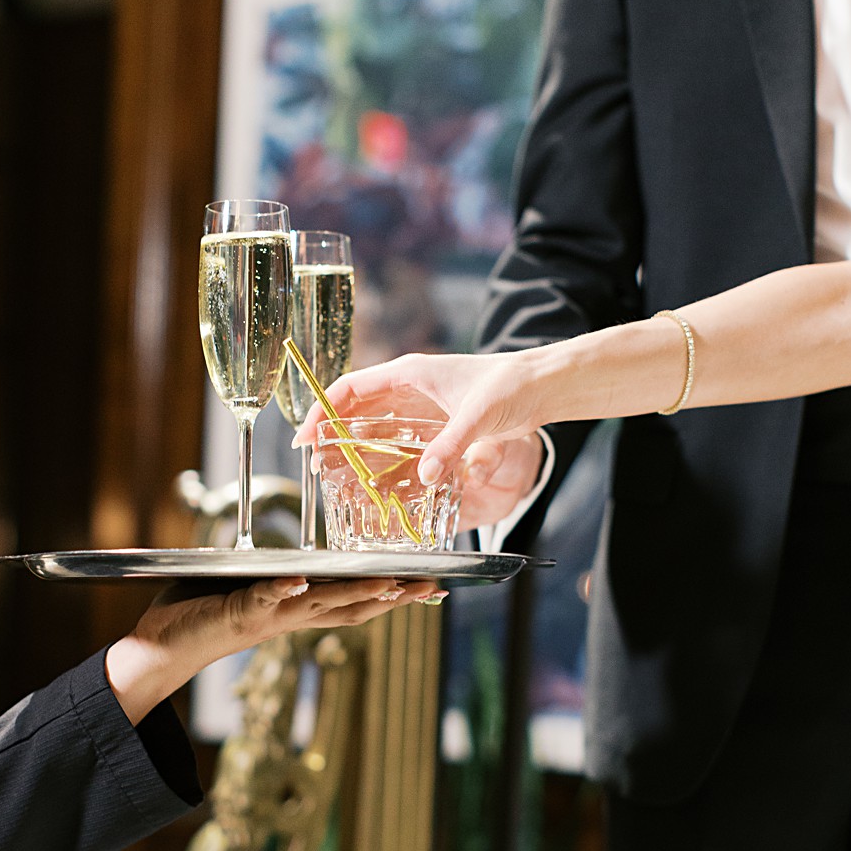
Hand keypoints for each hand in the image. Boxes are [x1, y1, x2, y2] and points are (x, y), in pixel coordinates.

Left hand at [105, 576, 439, 722]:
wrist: (159, 648)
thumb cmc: (201, 612)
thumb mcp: (247, 589)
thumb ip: (273, 573)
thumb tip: (296, 550)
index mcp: (294, 610)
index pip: (352, 602)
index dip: (392, 594)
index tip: (430, 583)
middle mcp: (287, 616)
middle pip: (350, 607)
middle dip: (393, 596)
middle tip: (432, 585)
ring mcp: (265, 616)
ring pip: (318, 604)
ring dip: (352, 593)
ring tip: (387, 582)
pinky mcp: (235, 612)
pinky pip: (262, 599)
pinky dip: (282, 589)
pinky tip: (301, 578)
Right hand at [297, 352, 548, 529]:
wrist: (544, 384)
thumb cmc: (512, 385)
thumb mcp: (479, 416)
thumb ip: (451, 445)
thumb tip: (426, 477)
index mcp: (410, 373)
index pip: (350, 387)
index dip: (322, 410)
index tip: (306, 437)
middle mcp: (410, 386)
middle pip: (356, 407)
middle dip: (331, 432)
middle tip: (315, 462)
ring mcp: (422, 404)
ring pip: (374, 423)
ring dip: (354, 444)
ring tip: (336, 472)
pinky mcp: (436, 420)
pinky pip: (397, 436)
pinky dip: (380, 453)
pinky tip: (377, 474)